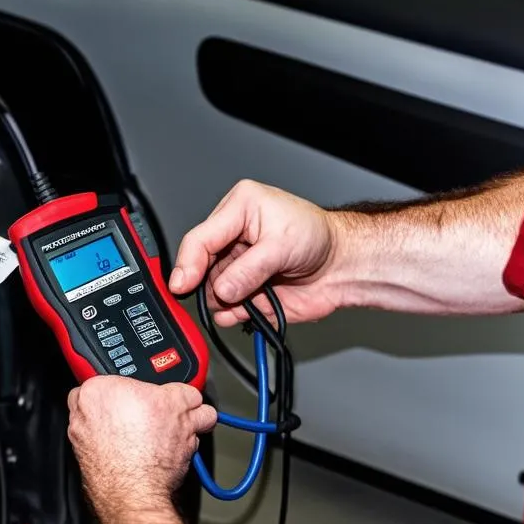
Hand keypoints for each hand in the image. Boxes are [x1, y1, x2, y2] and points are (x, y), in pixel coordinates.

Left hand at [67, 377, 216, 523]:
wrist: (136, 496)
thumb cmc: (145, 453)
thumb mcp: (178, 406)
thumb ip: (184, 393)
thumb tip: (191, 398)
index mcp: (95, 390)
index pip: (122, 379)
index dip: (146, 392)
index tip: (158, 402)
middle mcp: (80, 414)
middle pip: (119, 404)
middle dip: (144, 413)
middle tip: (163, 422)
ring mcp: (81, 440)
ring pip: (116, 429)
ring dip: (139, 433)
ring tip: (161, 444)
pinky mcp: (88, 463)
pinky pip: (112, 450)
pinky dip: (128, 452)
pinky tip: (149, 459)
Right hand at [170, 179, 342, 325]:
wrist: (342, 266)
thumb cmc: (319, 238)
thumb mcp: (281, 245)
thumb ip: (249, 269)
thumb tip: (222, 288)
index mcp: (237, 209)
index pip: (200, 238)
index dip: (188, 263)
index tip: (181, 285)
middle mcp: (232, 237)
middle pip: (200, 267)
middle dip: (208, 285)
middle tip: (221, 296)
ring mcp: (237, 266)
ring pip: (212, 291)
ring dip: (223, 301)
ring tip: (247, 298)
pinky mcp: (244, 290)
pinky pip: (225, 308)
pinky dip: (231, 314)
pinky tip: (243, 311)